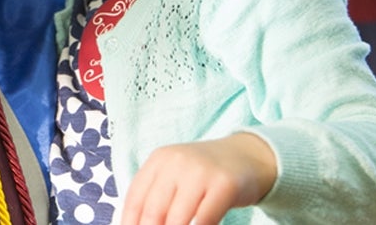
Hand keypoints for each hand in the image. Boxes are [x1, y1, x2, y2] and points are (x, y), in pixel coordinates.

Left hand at [120, 133, 276, 224]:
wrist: (245, 156)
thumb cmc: (204, 174)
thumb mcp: (176, 176)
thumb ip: (156, 197)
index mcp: (159, 160)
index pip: (135, 198)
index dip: (130, 223)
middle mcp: (176, 162)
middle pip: (153, 211)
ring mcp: (200, 172)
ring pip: (177, 219)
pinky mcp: (224, 184)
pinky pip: (205, 219)